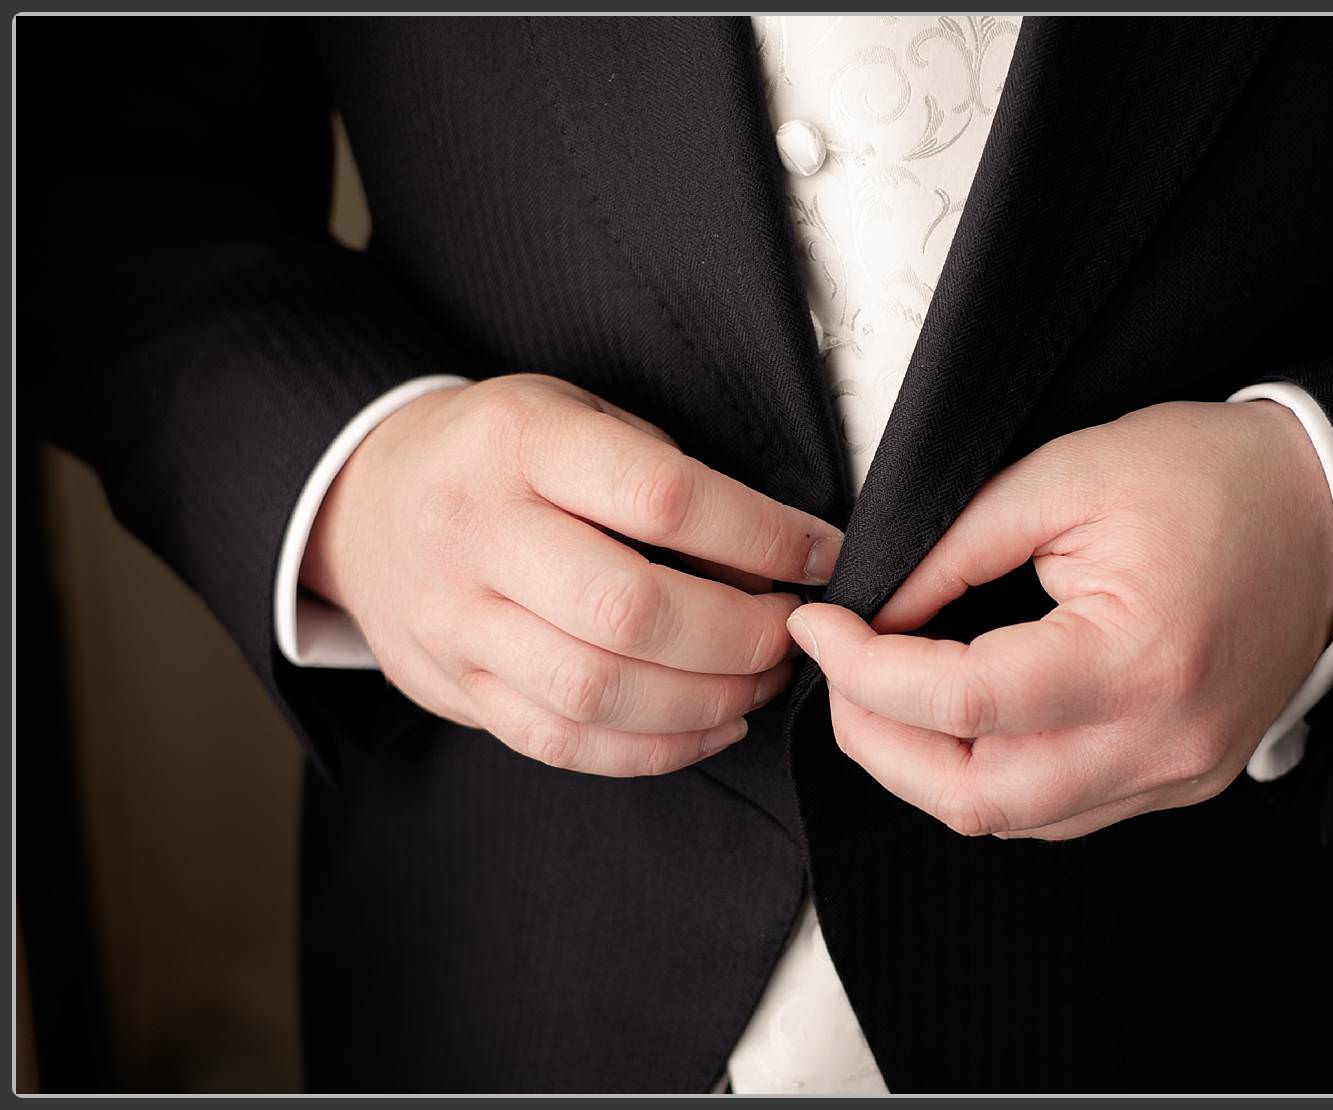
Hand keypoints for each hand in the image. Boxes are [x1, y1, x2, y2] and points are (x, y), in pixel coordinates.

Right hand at [302, 373, 843, 775]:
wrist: (364, 499)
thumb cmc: (505, 456)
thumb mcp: (575, 418)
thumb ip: (666, 479)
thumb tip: (781, 561)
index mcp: (520, 442)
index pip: (662, 498)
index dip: (762, 536)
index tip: (822, 556)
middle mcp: (476, 532)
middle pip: (629, 609)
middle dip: (739, 634)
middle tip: (792, 633)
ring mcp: (453, 619)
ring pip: (595, 689)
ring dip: (705, 698)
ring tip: (761, 680)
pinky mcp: (451, 687)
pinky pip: (560, 741)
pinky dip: (653, 748)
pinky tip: (710, 724)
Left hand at [788, 400, 1332, 839]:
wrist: (1329, 512)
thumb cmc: (1212, 478)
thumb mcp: (1067, 476)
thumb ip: (956, 546)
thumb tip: (874, 609)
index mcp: (1137, 658)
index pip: (963, 702)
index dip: (866, 671)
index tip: (820, 626)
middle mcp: (1161, 741)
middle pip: (976, 796)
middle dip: (880, 742)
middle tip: (839, 676)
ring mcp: (1178, 773)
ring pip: (1013, 821)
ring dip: (931, 769)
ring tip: (890, 696)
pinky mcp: (1184, 780)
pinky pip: (1062, 812)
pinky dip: (996, 775)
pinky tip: (966, 721)